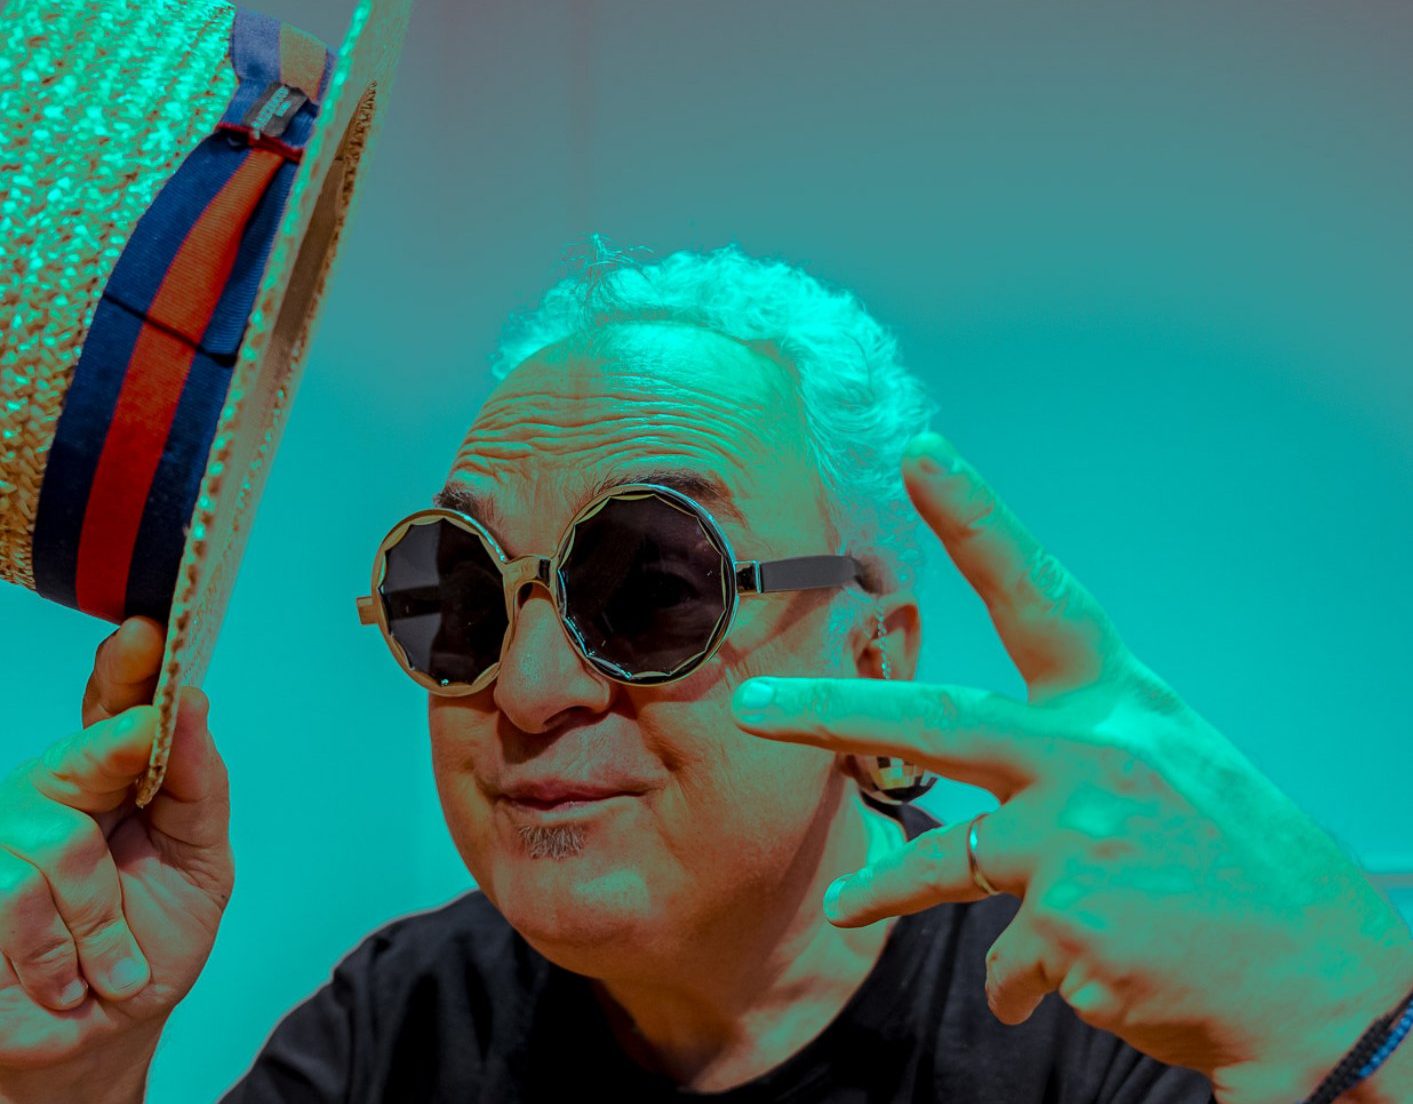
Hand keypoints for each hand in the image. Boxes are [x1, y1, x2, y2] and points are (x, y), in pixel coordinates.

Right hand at [0, 617, 233, 1083]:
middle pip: (74, 760)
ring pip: (53, 848)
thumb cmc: (155, 939)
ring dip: (100, 920)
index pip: (112, 706)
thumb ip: (198, 783)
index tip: (148, 633)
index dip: (124, 668)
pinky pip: (15, 901)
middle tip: (133, 795)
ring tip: (113, 959)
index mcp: (110, 776)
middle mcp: (47, 794)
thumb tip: (191, 705)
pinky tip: (74, 978)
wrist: (107, 1032)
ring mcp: (0, 843)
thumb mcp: (200, 861)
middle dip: (111, 774)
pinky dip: (62, 953)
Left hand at [731, 433, 1412, 1103]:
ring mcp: (1074, 841)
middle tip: (753, 709)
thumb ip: (1081, 761)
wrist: (1326, 986)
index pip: (1041, 595)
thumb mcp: (1172, 774)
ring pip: (945, 863)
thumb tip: (994, 805)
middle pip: (935, 721)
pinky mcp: (1066, 927)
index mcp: (1123, 707)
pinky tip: (1085, 980)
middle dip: (834, 717)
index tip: (922, 456)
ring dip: (885, 890)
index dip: (981, 522)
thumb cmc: (1247, 873)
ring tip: (843, 907)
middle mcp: (1091, 758)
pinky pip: (1010, 959)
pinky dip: (1030, 977)